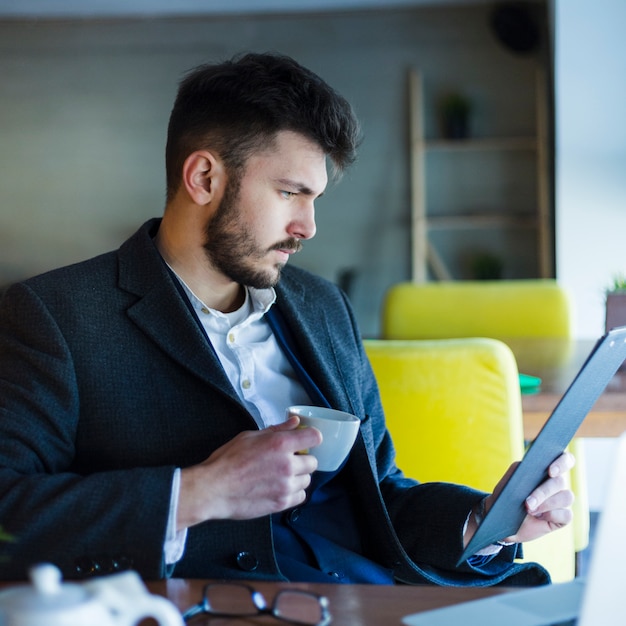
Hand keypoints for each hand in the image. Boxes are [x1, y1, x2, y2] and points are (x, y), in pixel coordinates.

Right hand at [177, 416, 321, 529]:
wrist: (214, 489)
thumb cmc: (227, 461)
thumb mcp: (250, 436)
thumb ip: (276, 430)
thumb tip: (294, 423)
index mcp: (280, 444)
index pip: (315, 437)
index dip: (311, 438)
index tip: (305, 441)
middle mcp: (287, 465)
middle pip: (313, 462)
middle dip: (303, 460)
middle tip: (288, 461)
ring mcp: (286, 486)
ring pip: (307, 480)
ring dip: (298, 477)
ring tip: (281, 476)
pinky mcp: (281, 503)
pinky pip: (300, 497)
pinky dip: (293, 493)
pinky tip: (280, 488)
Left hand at [490, 451, 575, 544]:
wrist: (503, 521)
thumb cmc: (506, 498)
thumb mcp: (508, 482)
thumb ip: (518, 470)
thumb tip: (527, 465)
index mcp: (546, 469)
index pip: (564, 459)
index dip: (562, 462)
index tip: (550, 471)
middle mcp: (556, 483)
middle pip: (560, 481)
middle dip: (543, 492)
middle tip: (528, 502)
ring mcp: (561, 500)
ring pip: (566, 497)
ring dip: (546, 504)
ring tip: (528, 509)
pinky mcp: (563, 517)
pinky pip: (567, 514)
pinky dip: (552, 515)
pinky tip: (538, 516)